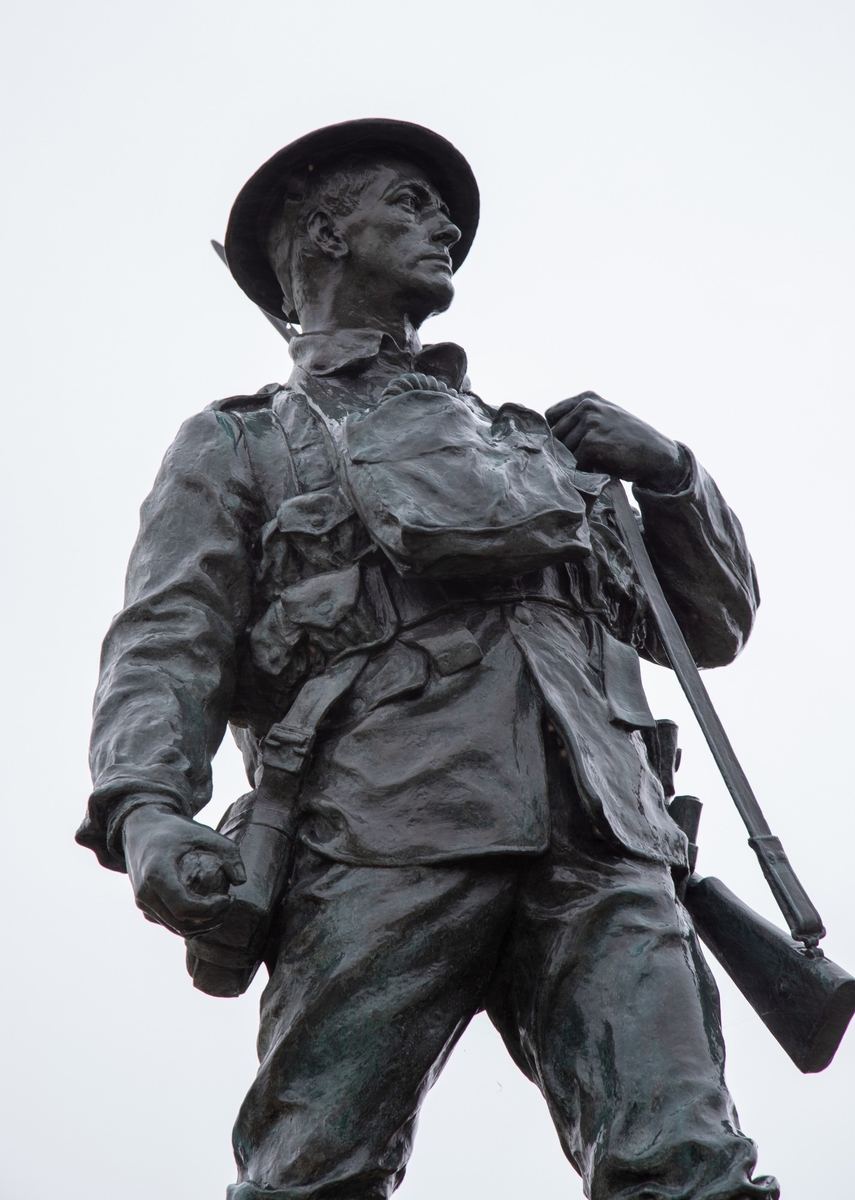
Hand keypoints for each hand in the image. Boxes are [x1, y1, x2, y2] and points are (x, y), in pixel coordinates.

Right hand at [122, 801, 246, 937]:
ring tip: (222, 906)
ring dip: (203, 925)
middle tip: (229, 902)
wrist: (139, 830)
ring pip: (177, 928)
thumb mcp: (201, 832)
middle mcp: (145, 893)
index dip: (210, 909)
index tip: (228, 896)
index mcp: (156, 874)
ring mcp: (143, 903)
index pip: (184, 908)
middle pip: (182, 923)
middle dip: (211, 920)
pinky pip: (170, 923)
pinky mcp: (145, 907)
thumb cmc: (173, 829)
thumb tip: (241, 881)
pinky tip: (208, 909)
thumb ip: (227, 850)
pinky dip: (191, 923)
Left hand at [546, 391, 685, 490]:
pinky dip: (585, 471)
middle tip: (588, 459)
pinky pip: (575, 463)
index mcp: (587, 398)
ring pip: (563, 451)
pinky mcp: (592, 441)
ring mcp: (590, 422)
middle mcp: (587, 406)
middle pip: (554, 436)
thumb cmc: (627, 442)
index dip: (559, 436)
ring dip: (576, 462)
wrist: (657, 455)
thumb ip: (579, 421)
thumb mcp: (604, 420)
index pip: (551, 417)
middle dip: (566, 451)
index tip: (574, 446)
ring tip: (598, 462)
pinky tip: (601, 468)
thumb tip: (543, 438)